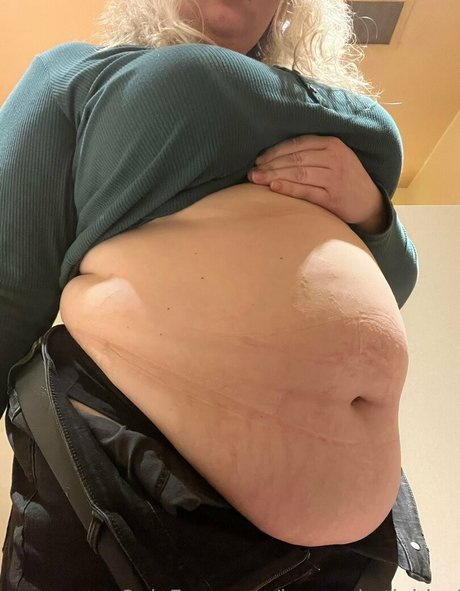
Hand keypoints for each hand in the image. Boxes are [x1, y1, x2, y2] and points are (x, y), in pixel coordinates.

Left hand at [247, 135, 388, 231]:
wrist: (370, 203)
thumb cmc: (345, 179)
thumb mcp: (335, 158)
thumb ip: (313, 152)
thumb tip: (277, 155)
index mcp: (332, 144)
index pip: (297, 144)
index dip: (275, 151)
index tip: (259, 159)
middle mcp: (334, 158)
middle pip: (295, 159)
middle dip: (270, 165)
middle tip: (252, 172)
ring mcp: (334, 178)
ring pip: (298, 173)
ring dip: (274, 175)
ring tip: (256, 179)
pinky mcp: (333, 198)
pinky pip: (306, 191)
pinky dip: (288, 188)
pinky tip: (273, 187)